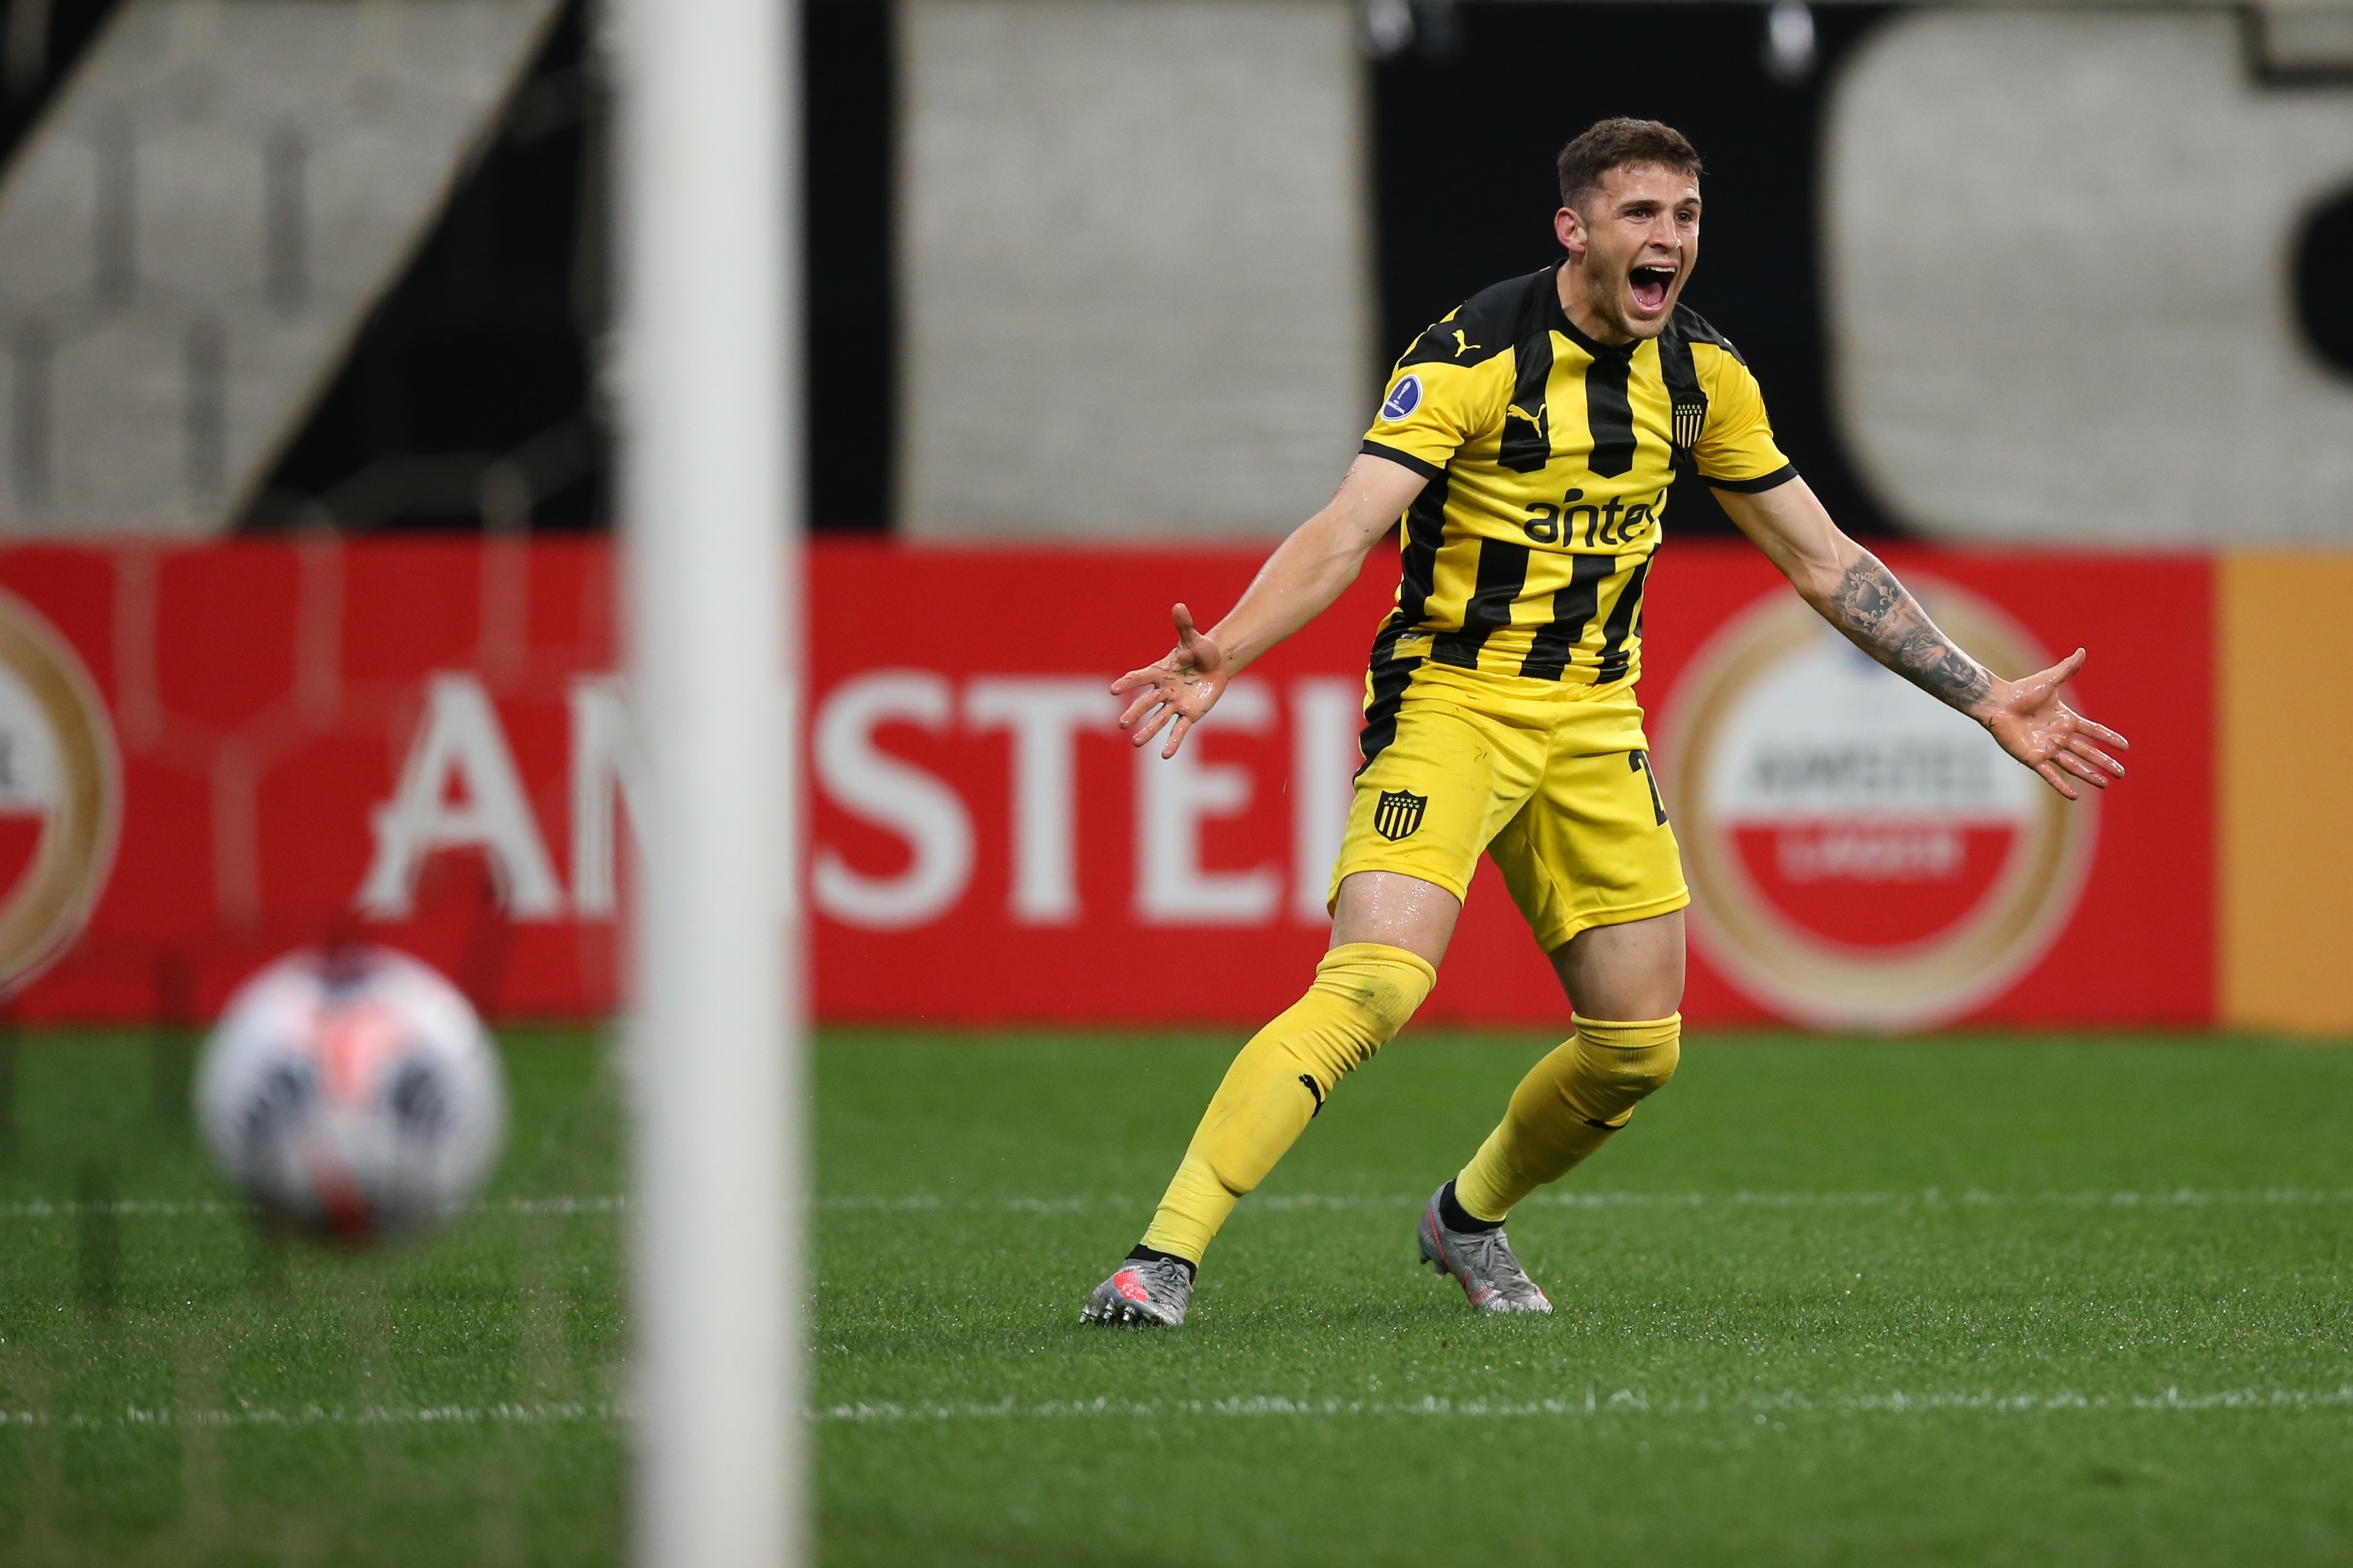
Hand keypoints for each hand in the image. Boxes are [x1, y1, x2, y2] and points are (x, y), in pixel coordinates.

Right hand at [1111, 603, 1228, 757]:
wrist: (1216, 664)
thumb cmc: (1201, 650)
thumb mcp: (1194, 637)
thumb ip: (1184, 625)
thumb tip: (1179, 605)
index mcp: (1160, 671)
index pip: (1141, 677)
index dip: (1128, 683)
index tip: (1114, 689)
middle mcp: (1164, 690)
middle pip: (1146, 703)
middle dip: (1135, 712)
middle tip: (1121, 723)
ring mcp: (1175, 704)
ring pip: (1159, 719)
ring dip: (1148, 731)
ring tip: (1136, 742)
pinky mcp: (1189, 714)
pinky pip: (1179, 730)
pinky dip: (1173, 742)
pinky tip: (1165, 755)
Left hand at [1978, 649, 2128, 800]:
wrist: (1998, 703)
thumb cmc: (2021, 691)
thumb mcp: (2049, 680)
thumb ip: (2067, 669)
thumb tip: (2082, 650)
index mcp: (2066, 720)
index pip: (2094, 731)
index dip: (2109, 739)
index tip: (2125, 747)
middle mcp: (2059, 736)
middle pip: (2088, 752)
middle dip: (2105, 762)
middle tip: (2122, 773)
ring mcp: (2047, 748)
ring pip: (2074, 764)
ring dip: (2089, 775)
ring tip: (2105, 783)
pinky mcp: (2033, 757)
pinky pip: (2050, 774)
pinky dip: (2061, 785)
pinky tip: (2074, 795)